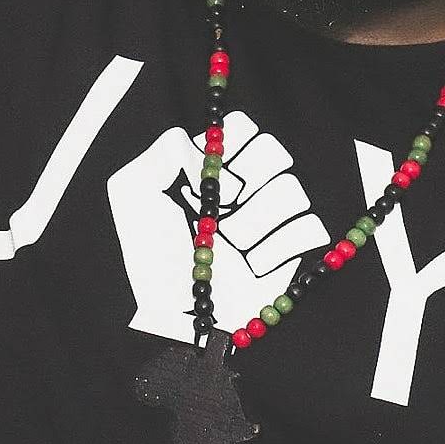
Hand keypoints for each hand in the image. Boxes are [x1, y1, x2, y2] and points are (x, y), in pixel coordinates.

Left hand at [108, 109, 328, 343]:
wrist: (171, 315)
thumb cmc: (149, 256)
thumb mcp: (133, 193)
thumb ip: (163, 151)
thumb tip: (201, 144)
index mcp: (212, 168)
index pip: (242, 128)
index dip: (234, 141)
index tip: (211, 169)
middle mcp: (245, 188)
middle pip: (274, 151)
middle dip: (251, 176)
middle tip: (225, 204)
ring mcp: (270, 219)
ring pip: (292, 189)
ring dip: (259, 219)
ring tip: (233, 243)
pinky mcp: (290, 250)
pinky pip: (311, 228)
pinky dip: (282, 247)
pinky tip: (254, 265)